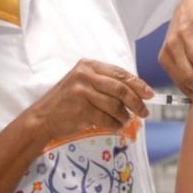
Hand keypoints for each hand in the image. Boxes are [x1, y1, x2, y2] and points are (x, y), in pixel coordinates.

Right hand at [28, 59, 153, 139]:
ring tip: (126, 121)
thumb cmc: (66, 101)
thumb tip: (136, 92)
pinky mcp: (81, 110)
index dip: (138, 84)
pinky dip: (115, 125)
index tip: (150, 94)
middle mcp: (85, 75)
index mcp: (89, 65)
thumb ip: (106, 83)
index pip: (120, 73)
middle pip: (121, 89)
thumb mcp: (83, 83)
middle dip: (137, 102)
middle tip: (145, 112)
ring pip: (116, 106)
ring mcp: (82, 93)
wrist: (42, 118)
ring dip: (125, 116)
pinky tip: (115, 127)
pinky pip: (107, 119)